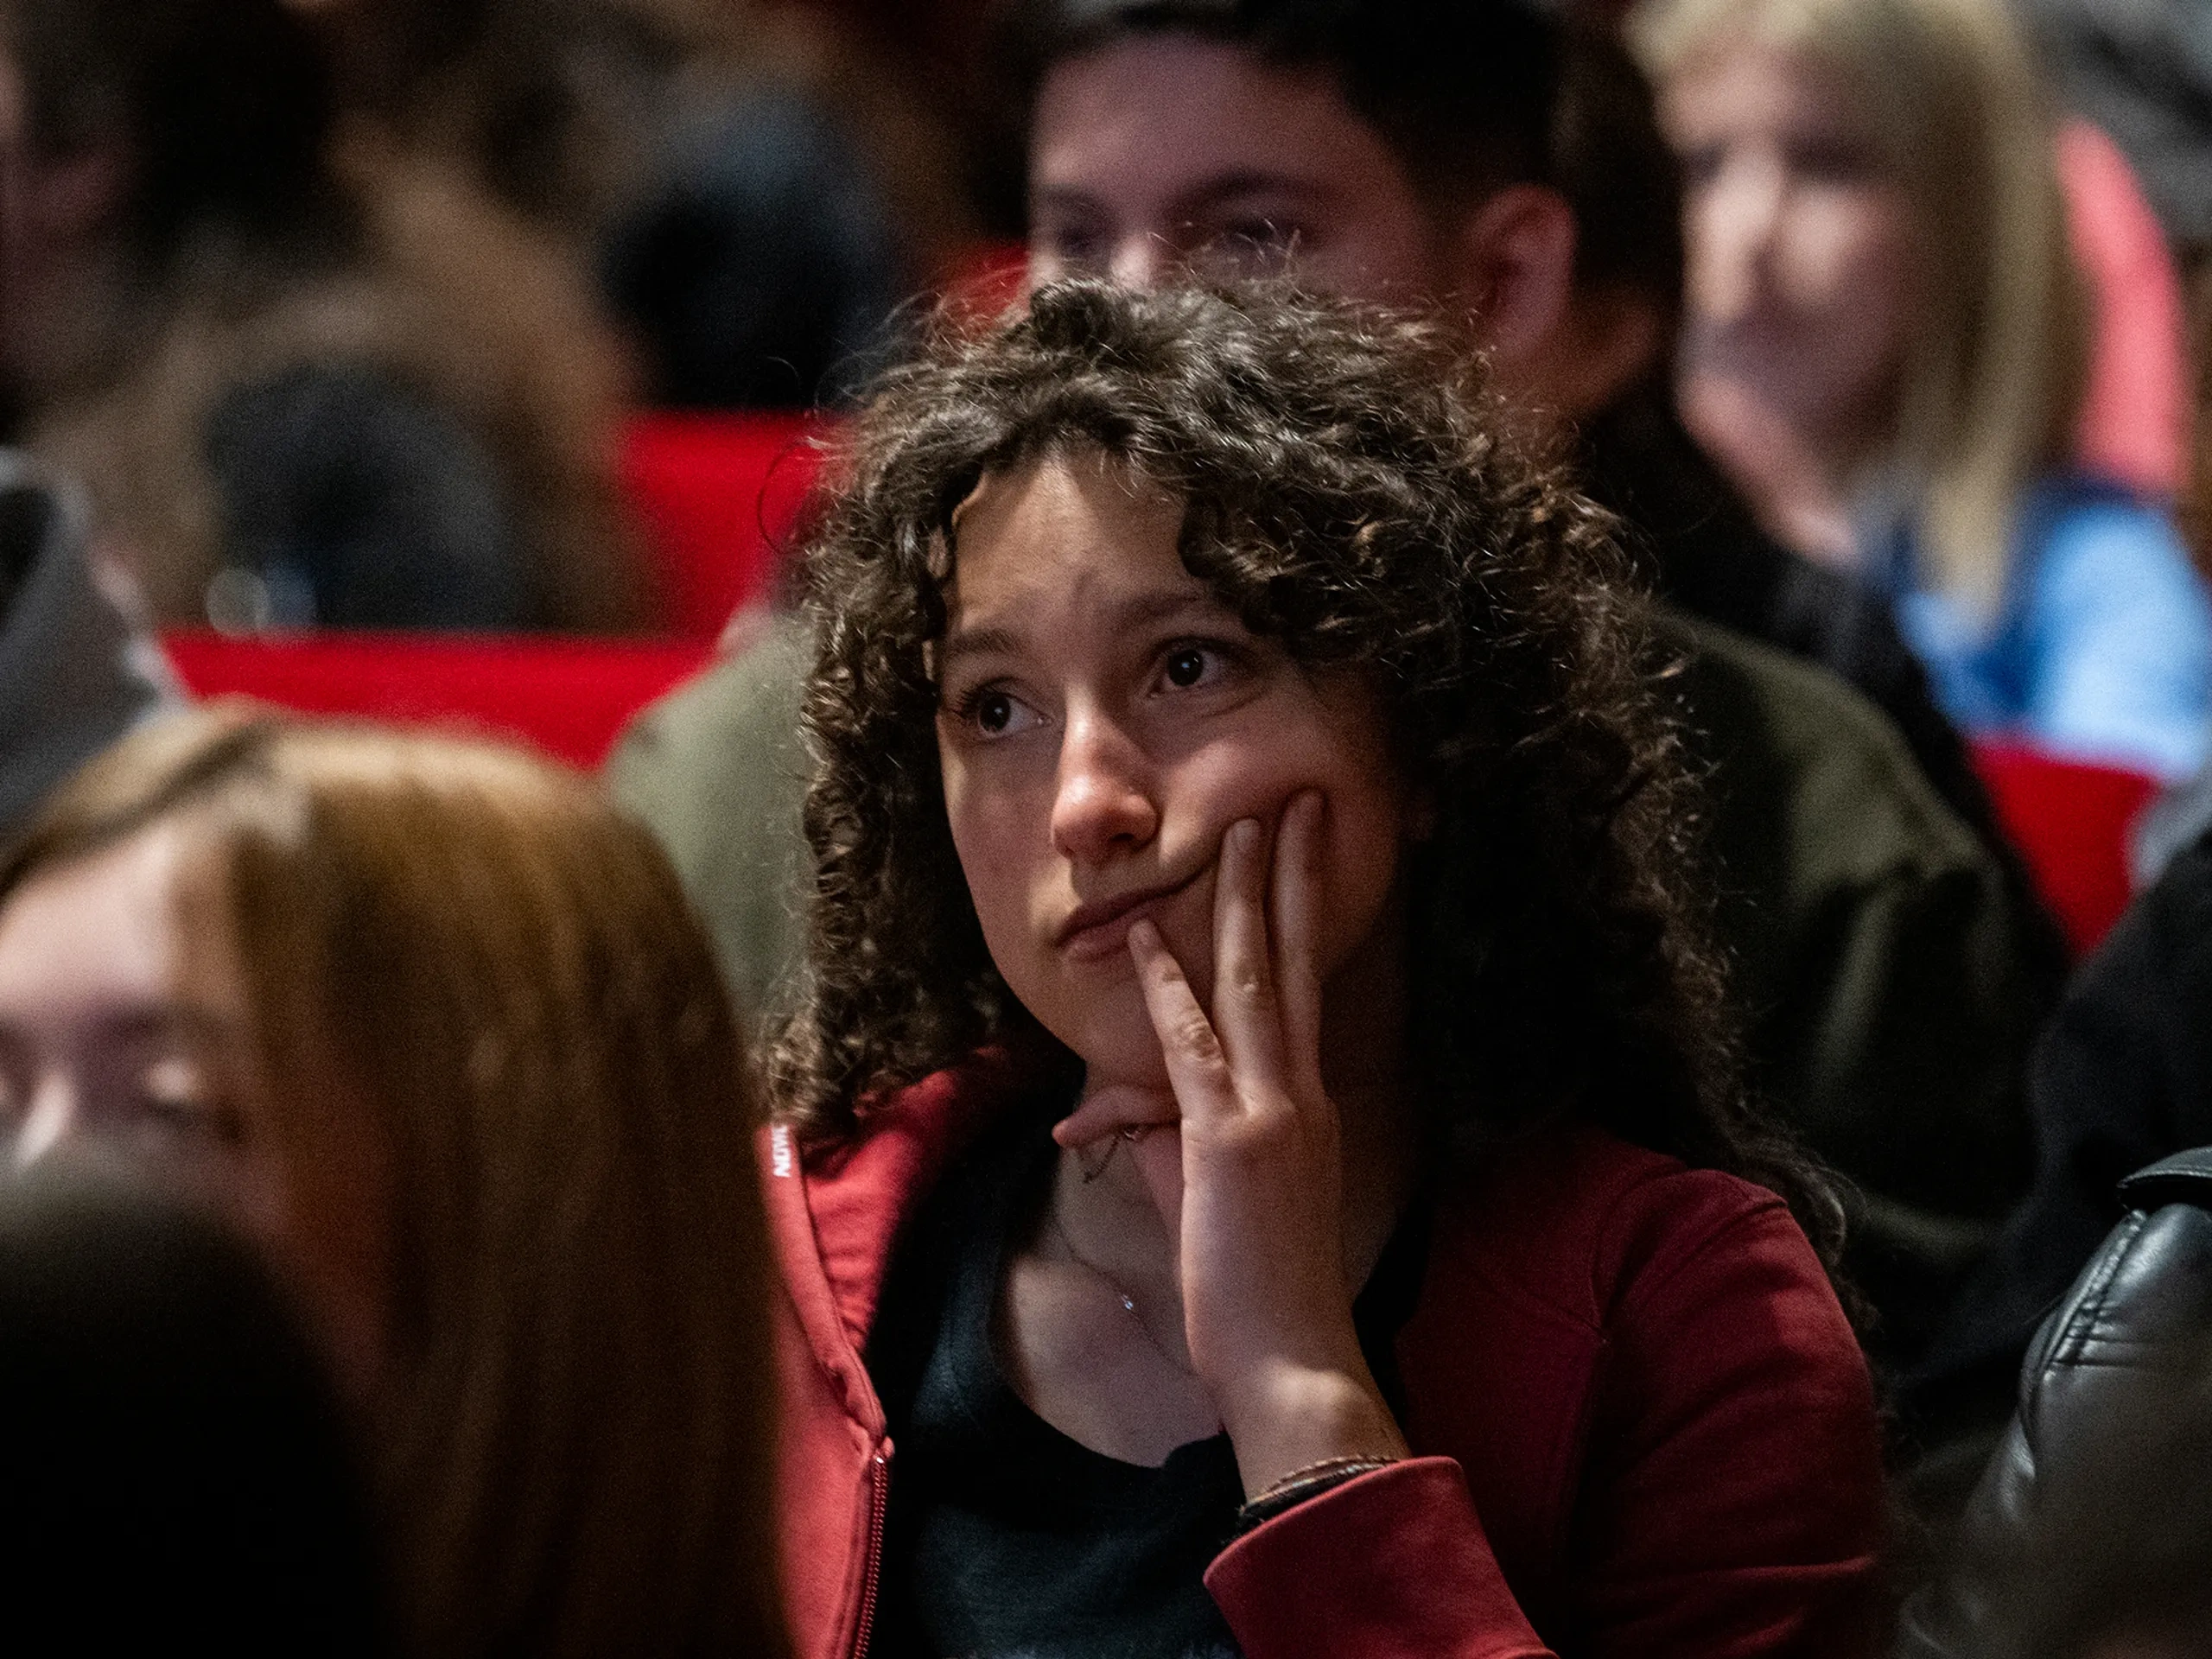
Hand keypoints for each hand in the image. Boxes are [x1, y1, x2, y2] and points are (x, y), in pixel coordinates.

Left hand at [1058, 792, 1408, 1496]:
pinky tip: (1147, 940)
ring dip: (1247, 903)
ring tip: (1249, 830)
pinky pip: (1195, 1053)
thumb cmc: (1256, 1290)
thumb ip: (1164, 1144)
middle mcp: (1300, 1093)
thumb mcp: (1206, 1201)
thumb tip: (1114, 1113)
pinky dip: (1168, 994)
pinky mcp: (1233, 1144)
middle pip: (1294, 963)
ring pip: (1256, 985)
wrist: (1291, 1359)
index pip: (1301, 990)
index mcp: (1306, 1102)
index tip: (1299, 858)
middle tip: (1297, 803)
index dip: (1299, 921)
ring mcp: (1272, 1112)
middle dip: (1294, 879)